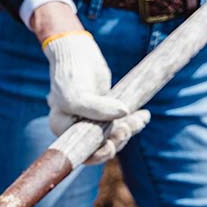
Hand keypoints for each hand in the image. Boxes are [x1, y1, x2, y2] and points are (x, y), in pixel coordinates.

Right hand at [29, 3, 148, 162]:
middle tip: (126, 129)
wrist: (77, 51)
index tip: (111, 146)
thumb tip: (125, 114)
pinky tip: (144, 115)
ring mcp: (92, 121)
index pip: (81, 153)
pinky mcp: (106, 111)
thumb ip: (97, 109)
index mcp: (63, 129)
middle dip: (116, 141)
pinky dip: (133, 121)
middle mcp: (76, 129)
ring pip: (113, 136)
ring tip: (140, 119)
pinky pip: (121, 123)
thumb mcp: (78, 94)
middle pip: (99, 147)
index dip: (97, 155)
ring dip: (128, 130)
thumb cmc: (70, 74)